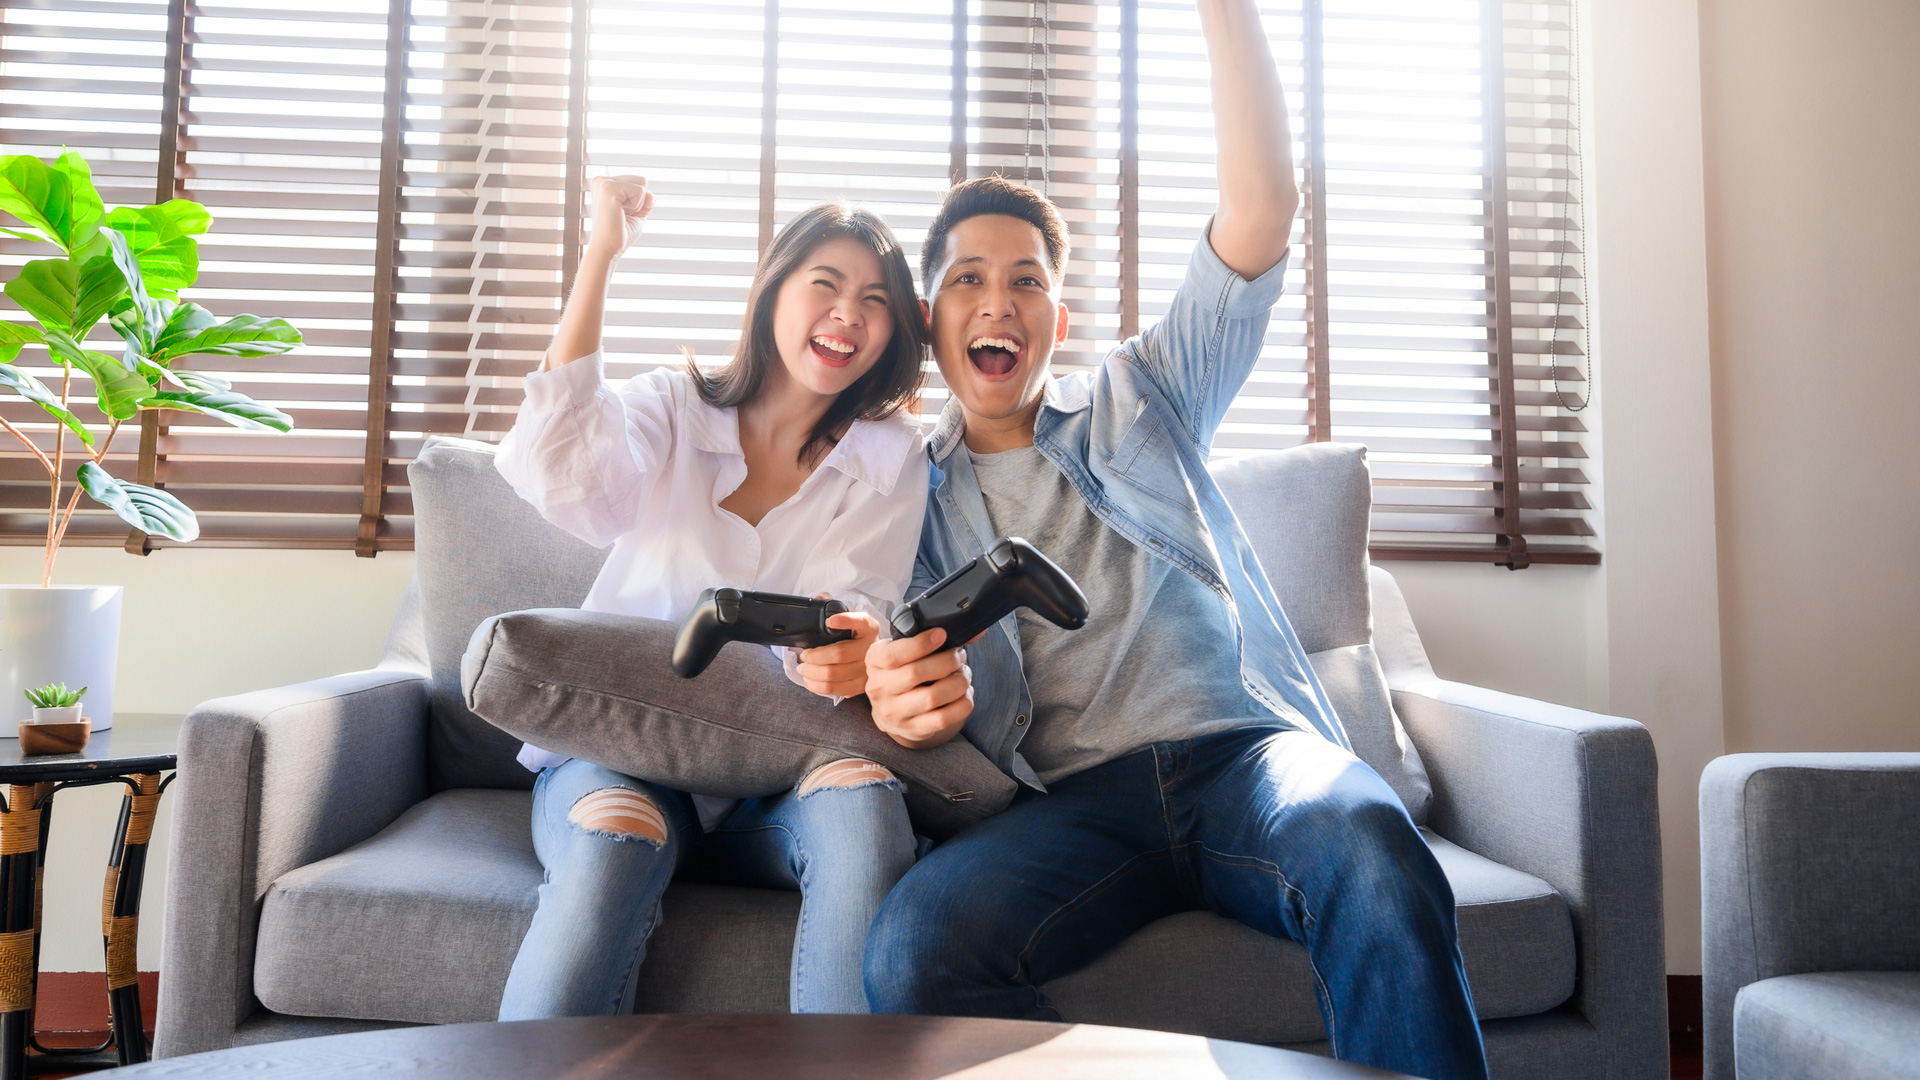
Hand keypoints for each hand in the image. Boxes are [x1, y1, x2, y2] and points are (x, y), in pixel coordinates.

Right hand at [585, 175, 653, 260]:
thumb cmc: (620, 234)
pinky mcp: (608, 188)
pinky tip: (620, 213)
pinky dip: (636, 206)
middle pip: (641, 180)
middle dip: (639, 200)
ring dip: (637, 204)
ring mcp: (604, 182)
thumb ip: (645, 202)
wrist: (609, 248)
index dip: (638, 201)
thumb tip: (650, 193)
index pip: (637, 182)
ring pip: (641, 183)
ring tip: (620, 214)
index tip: (622, 214)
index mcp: (605, 184)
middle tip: (622, 215)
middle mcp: (602, 180)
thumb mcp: (637, 215)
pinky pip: (639, 190)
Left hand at [796, 610, 882, 697]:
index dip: (845, 620)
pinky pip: (835, 688)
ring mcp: (867, 670)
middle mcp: (871, 648)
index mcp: (869, 627)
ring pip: (834, 674)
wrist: (870, 658)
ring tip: (802, 668)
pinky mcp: (860, 686)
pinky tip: (810, 680)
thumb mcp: (846, 618)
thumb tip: (818, 598)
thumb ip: (831, 605)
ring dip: (812, 671)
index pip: (861, 621)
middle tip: (803, 654)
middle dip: (815, 655)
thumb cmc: (853, 637)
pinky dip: (817, 685)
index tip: (828, 621)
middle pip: (839, 654)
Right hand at [865, 627, 972, 748]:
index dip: (921, 644)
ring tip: (963, 675)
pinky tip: (964, 694)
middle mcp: (879, 688)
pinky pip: (943, 719)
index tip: (942, 635)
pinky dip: (961, 705)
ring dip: (957, 683)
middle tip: (959, 656)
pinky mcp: (913, 729)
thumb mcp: (900, 648)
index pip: (893, 655)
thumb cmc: (900, 671)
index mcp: (874, 662)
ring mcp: (895, 712)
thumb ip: (925, 635)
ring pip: (932, 697)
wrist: (889, 709)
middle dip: (947, 661)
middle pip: (915, 673)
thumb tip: (973, 633)